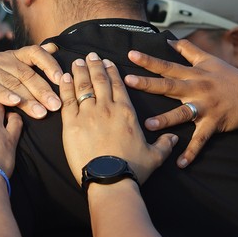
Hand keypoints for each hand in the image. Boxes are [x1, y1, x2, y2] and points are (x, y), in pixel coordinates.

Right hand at [0, 43, 62, 118]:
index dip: (49, 64)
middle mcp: (1, 59)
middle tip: (56, 106)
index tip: (61, 79)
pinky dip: (4, 95)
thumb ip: (33, 64)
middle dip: (43, 90)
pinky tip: (14, 103)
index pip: (35, 52)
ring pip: (11, 83)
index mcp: (14, 56)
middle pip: (25, 73)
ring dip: (28, 99)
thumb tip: (54, 47)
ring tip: (41, 113)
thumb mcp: (13, 73)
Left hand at [60, 53, 176, 184]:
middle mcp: (107, 108)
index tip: (107, 62)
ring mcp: (88, 114)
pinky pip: (67, 99)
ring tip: (77, 62)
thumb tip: (174, 138)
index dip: (112, 71)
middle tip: (90, 56)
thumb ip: (164, 145)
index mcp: (126, 112)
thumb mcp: (154, 156)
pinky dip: (65, 86)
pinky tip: (64, 77)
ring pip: (83, 86)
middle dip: (95, 65)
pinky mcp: (72, 123)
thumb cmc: (132, 169)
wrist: (110, 180)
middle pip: (99, 80)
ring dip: (79, 72)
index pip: (118, 85)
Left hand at [125, 39, 237, 167]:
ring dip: (166, 119)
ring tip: (148, 124)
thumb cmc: (230, 76)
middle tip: (129, 81)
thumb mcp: (209, 59)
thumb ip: (188, 50)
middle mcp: (197, 89)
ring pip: (183, 113)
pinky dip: (191, 152)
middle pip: (170, 86)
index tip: (131, 54)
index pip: (167, 66)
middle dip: (149, 84)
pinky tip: (180, 163)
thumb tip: (169, 40)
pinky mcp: (214, 124)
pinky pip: (201, 140)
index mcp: (194, 74)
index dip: (149, 60)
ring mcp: (206, 107)